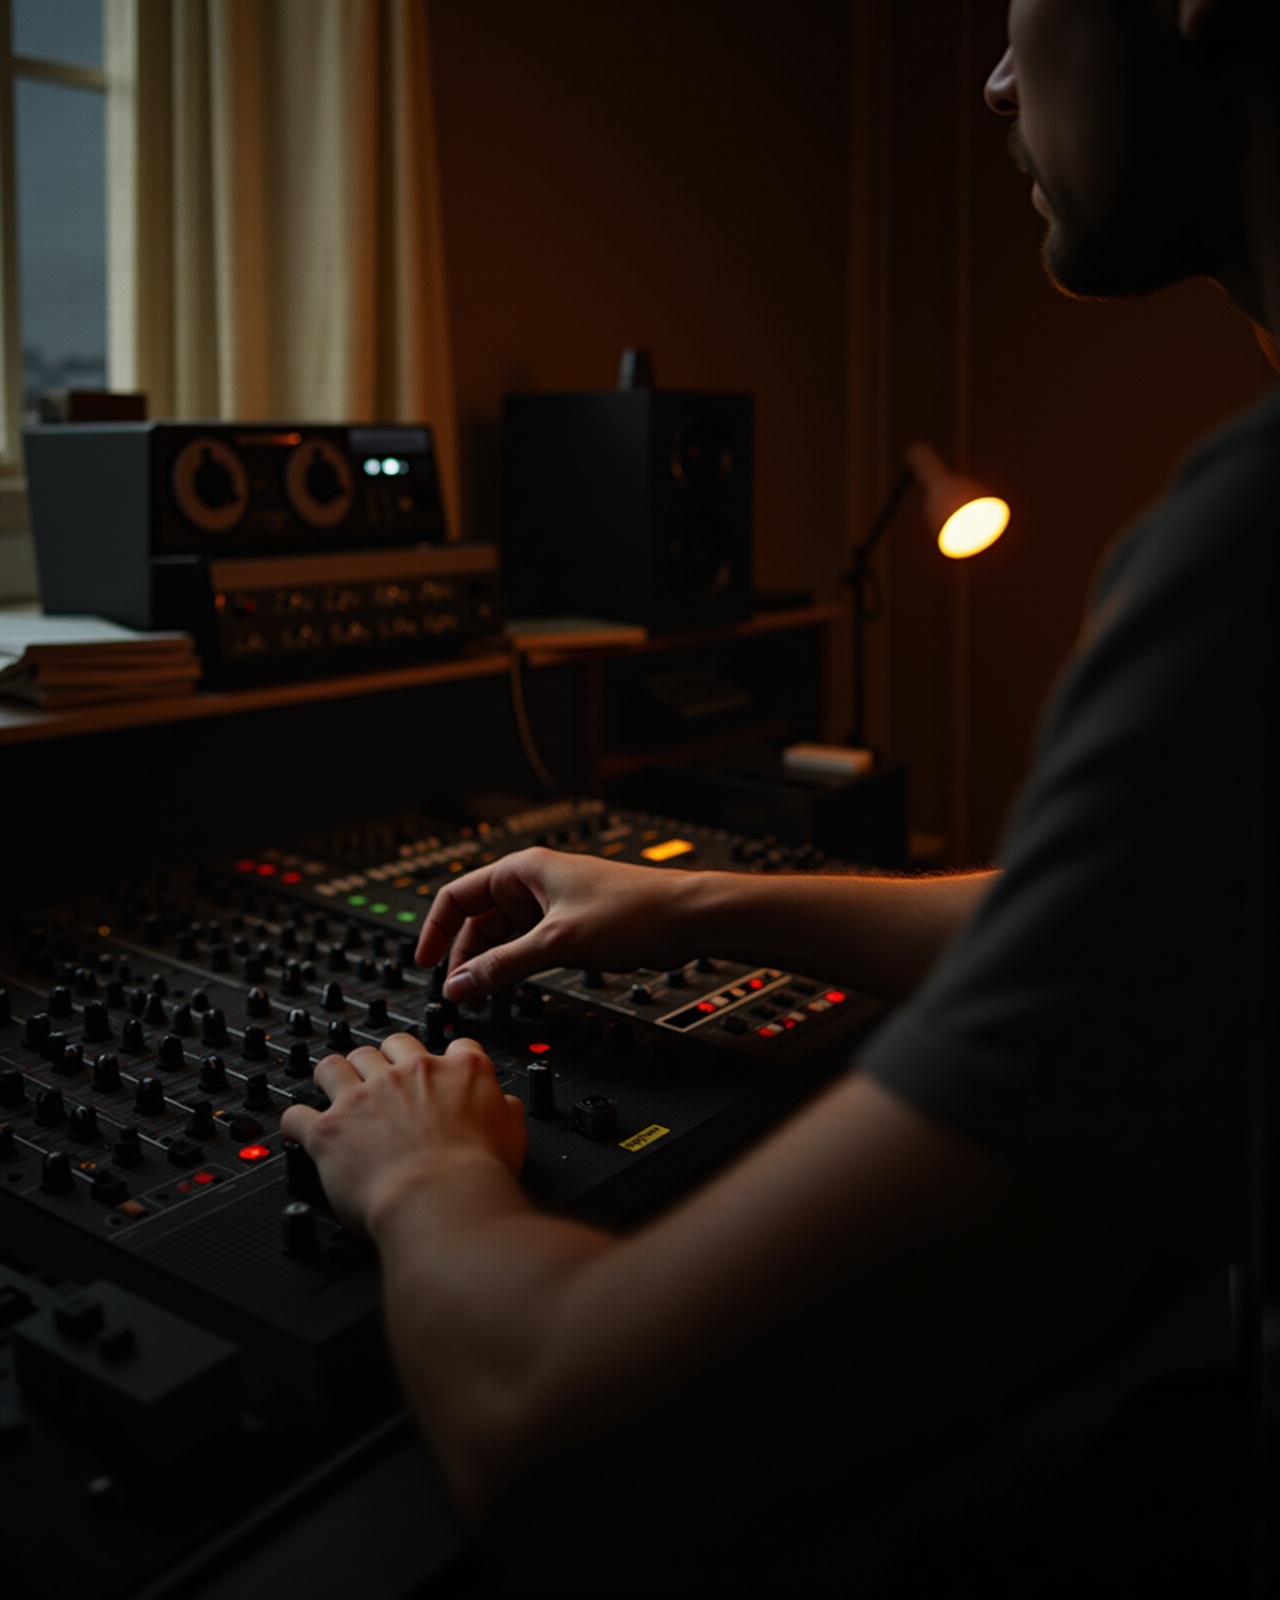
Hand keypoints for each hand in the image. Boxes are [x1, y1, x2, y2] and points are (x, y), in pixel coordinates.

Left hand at [279, 1033, 526, 1233]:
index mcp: (458, 1072)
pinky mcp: (329, 1128)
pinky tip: (300, 1130)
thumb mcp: (512, 1138)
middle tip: (379, 1082)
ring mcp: (365, 1097)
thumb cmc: (477, 1177)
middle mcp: (409, 1074)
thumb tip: (504, 1104)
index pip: (451, 1044)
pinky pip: (298, 1113)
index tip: (432, 1070)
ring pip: (336, 1064)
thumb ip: (506, 1111)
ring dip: (334, 1076)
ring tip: (331, 1090)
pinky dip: (297, 1123)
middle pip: (387, 1045)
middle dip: (381, 1062)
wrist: (440, 1203)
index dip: (439, 1058)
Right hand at [415, 847, 701, 1001]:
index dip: (436, 930)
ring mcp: (552, 906)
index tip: (424, 963)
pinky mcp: (569, 927)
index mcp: (523, 870)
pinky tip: (510, 988)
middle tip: (458, 993)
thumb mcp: (557, 942)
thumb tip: (461, 984)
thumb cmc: (634, 911)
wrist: (686, 919)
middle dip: (464, 956)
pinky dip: (514, 967)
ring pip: (502, 937)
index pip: (457, 895)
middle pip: (477, 921)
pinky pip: (526, 947)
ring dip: (489, 966)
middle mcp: (533, 884)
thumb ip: (504, 965)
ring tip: (481, 997)